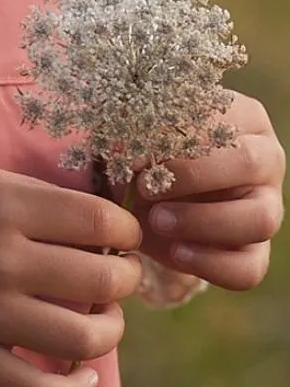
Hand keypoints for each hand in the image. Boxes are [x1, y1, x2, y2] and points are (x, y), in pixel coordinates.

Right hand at [0, 163, 143, 386]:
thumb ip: (34, 198)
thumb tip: (98, 228)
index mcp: (5, 207)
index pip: (101, 223)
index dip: (126, 232)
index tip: (120, 239)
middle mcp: (1, 260)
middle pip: (104, 281)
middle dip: (123, 280)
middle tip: (113, 277)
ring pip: (83, 339)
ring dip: (109, 331)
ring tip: (101, 321)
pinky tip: (84, 378)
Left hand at [135, 92, 284, 290]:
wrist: (140, 197)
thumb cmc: (139, 153)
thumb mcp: (133, 136)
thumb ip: (131, 133)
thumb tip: (120, 146)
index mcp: (241, 118)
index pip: (223, 120)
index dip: (176, 137)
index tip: (131, 154)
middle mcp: (264, 160)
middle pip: (250, 163)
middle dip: (192, 176)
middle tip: (145, 186)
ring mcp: (266, 207)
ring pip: (260, 219)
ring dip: (202, 221)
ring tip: (156, 220)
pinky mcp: (255, 251)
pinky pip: (249, 267)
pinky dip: (210, 264)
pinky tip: (174, 252)